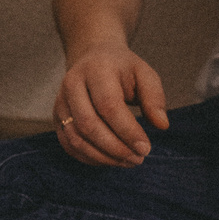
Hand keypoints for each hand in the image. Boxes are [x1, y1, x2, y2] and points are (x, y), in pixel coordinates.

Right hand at [55, 42, 168, 165]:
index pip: (108, 106)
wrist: (93, 58)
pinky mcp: (56, 117)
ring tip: (128, 161)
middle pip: (88, 124)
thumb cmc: (122, 69)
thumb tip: (161, 125)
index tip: (146, 148)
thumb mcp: (144, 73)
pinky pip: (69, 145)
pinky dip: (90, 158)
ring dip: (103, 156)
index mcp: (96, 69)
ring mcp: (61, 102)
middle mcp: (72, 85)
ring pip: (76, 138)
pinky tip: (111, 160)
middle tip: (138, 159)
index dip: (127, 131)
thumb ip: (154, 97)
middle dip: (115, 148)